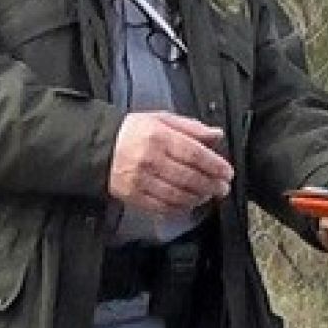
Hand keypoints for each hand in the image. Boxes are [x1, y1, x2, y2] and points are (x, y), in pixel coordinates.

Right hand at [109, 112, 232, 215]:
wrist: (100, 148)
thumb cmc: (135, 132)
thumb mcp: (162, 120)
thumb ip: (191, 127)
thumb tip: (217, 135)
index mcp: (159, 136)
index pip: (194, 154)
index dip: (215, 165)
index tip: (227, 172)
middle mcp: (150, 159)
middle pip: (189, 177)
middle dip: (211, 185)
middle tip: (223, 187)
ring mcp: (141, 180)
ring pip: (177, 195)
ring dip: (198, 197)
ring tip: (208, 195)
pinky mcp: (134, 196)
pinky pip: (162, 207)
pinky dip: (180, 208)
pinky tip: (190, 203)